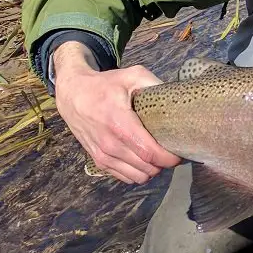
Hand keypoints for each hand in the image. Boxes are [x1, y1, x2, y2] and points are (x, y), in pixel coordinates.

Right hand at [53, 41, 180, 183]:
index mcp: (120, 123)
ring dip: (152, 169)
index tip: (179, 152)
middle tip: (171, 151)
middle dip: (164, 163)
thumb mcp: (132, 76)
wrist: (72, 95)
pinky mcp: (99, 161)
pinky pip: (126, 177)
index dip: (169, 158)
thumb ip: (155, 84)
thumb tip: (177, 98)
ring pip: (138, 176)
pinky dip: (138, 172)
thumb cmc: (106, 85)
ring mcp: (103, 155)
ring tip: (157, 155)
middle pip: (147, 167)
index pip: (149, 152)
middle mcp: (110, 144)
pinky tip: (142, 160)